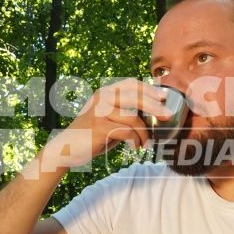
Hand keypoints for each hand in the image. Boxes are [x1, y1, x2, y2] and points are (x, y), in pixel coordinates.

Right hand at [43, 78, 172, 171]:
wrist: (66, 149)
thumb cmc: (90, 136)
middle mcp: (102, 98)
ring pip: (133, 118)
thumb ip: (124, 113)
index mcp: (104, 93)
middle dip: (155, 106)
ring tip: (146, 143)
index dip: (149, 89)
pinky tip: (136, 147)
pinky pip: (127, 132)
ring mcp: (100, 112)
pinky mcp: (100, 127)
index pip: (131, 84)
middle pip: (135, 96)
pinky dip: (136, 140)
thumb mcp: (107, 119)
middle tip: (167, 115)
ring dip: (144, 132)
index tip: (164, 96)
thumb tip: (151, 114)